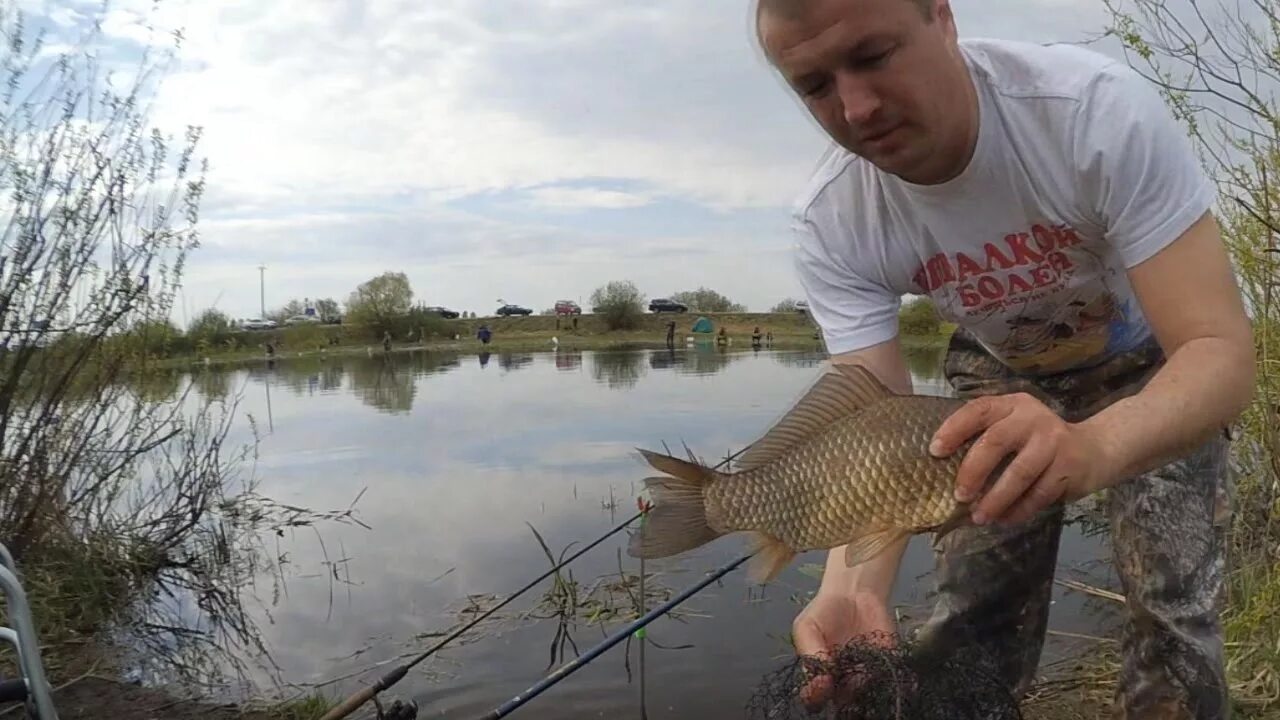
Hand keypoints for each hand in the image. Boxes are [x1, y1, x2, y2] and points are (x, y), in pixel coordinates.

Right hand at [791, 589, 895, 711]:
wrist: (853, 594)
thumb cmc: (824, 612)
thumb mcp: (807, 626)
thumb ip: (810, 651)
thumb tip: (822, 676)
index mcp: (819, 677)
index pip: (814, 699)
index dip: (816, 696)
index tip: (822, 682)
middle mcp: (842, 683)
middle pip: (843, 704)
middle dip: (846, 697)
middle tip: (849, 680)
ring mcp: (866, 678)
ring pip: (868, 695)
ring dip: (869, 688)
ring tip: (868, 670)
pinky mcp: (888, 667)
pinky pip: (893, 681)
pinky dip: (901, 684)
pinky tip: (905, 681)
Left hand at [929, 392, 1111, 526]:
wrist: (1095, 449)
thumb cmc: (1039, 441)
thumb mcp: (1015, 427)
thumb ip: (987, 438)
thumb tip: (945, 470)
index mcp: (1013, 406)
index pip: (978, 410)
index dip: (954, 429)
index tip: (935, 451)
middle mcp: (1033, 419)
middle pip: (996, 442)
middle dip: (972, 472)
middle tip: (959, 496)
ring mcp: (1053, 442)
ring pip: (1019, 474)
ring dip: (995, 499)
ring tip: (979, 517)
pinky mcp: (1069, 467)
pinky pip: (1039, 494)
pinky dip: (1018, 510)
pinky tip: (1004, 519)